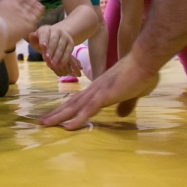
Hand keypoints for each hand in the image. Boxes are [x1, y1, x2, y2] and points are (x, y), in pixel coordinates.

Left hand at [0, 0, 42, 49]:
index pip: (35, 18)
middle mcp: (27, 17)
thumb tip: (8, 42)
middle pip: (33, 8)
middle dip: (35, 3)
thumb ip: (13, 38)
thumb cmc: (1, 41)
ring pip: (28, 0)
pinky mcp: (12, 1)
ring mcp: (19, 8)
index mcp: (27, 28)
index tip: (40, 8)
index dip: (38, 12)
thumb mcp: (10, 42)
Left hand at [28, 25, 73, 69]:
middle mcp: (56, 31)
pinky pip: (68, 51)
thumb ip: (33, 40)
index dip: (43, 40)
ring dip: (57, 56)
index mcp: (46, 29)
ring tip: (52, 64)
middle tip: (47, 59)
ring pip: (61, 47)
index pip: (44, 34)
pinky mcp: (71, 43)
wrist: (58, 37)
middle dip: (50, 50)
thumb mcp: (37, 41)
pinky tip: (59, 65)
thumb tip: (32, 35)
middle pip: (53, 41)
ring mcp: (65, 36)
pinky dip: (64, 59)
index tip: (42, 47)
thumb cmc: (44, 41)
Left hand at [39, 53, 158, 129]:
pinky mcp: (105, 95)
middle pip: (71, 103)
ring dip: (59, 116)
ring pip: (75, 107)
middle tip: (41, 122)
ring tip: (45, 124)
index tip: (54, 116)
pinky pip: (89, 109)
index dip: (65, 108)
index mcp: (99, 89)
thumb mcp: (133, 93)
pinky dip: (78, 119)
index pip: (78, 100)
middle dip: (56, 113)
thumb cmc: (141, 74)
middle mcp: (94, 89)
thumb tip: (122, 114)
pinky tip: (67, 127)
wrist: (145, 60)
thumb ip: (126, 104)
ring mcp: (99, 92)